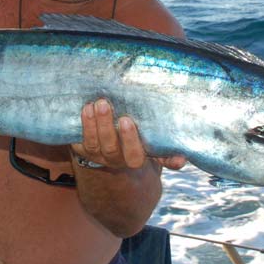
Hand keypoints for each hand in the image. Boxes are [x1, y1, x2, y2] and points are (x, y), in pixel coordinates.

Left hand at [71, 99, 186, 170]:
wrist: (108, 156)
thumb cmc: (135, 143)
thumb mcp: (151, 149)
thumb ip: (165, 152)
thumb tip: (183, 157)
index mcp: (134, 158)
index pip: (135, 155)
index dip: (131, 140)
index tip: (128, 121)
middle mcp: (114, 159)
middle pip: (111, 148)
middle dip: (108, 128)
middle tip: (110, 107)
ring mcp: (97, 155)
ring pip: (94, 143)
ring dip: (94, 123)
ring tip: (96, 104)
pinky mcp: (82, 149)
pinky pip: (80, 140)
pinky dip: (83, 125)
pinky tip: (85, 109)